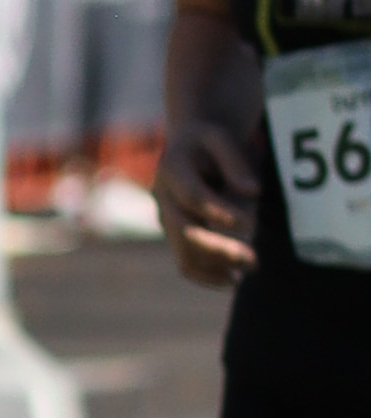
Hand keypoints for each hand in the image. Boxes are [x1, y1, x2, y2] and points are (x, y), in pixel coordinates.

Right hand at [160, 93, 263, 291]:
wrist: (186, 145)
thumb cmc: (208, 140)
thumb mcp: (220, 137)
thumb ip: (235, 162)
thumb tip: (254, 192)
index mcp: (171, 169)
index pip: (193, 197)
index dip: (220, 212)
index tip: (250, 224)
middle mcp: (163, 197)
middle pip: (186, 231)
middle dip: (219, 248)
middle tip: (254, 259)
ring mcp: (167, 219)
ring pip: (184, 253)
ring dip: (217, 266)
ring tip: (251, 268)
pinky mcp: (175, 234)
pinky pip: (185, 262)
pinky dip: (207, 275)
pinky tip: (233, 279)